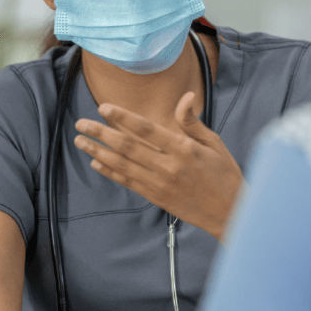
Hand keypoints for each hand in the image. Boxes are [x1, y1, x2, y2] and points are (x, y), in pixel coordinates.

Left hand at [73, 92, 245, 241]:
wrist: (230, 212)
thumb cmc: (225, 174)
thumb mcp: (215, 144)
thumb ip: (193, 123)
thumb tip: (185, 98)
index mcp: (184, 149)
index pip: (147, 129)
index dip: (123, 117)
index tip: (104, 107)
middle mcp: (169, 166)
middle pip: (128, 146)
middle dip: (102, 133)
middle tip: (82, 123)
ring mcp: (161, 183)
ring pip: (123, 165)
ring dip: (99, 151)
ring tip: (80, 140)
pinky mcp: (157, 197)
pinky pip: (128, 182)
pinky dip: (110, 172)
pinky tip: (97, 162)